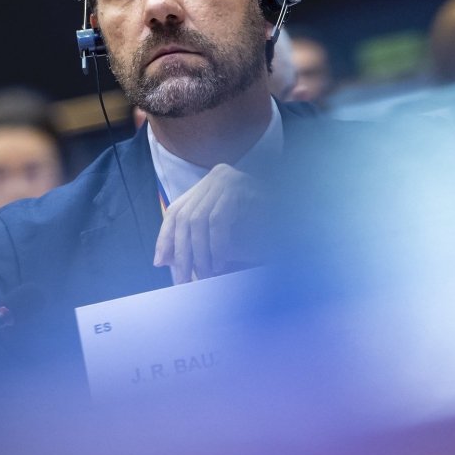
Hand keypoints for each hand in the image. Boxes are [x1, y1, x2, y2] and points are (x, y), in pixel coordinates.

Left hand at [153, 163, 267, 283]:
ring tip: (203, 275)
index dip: (165, 237)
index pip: (177, 211)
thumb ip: (195, 241)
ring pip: (198, 220)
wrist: (293, 221)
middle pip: (184, 216)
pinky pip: (218, 221)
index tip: (160, 262)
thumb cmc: (260, 229)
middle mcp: (215, 176)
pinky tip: (219, 264)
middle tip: (182, 278)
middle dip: (181, 251)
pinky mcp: (239, 186)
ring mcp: (227, 179)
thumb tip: (161, 259)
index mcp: (208, 184)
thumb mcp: (220, 235)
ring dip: (199, 253)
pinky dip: (216, 246)